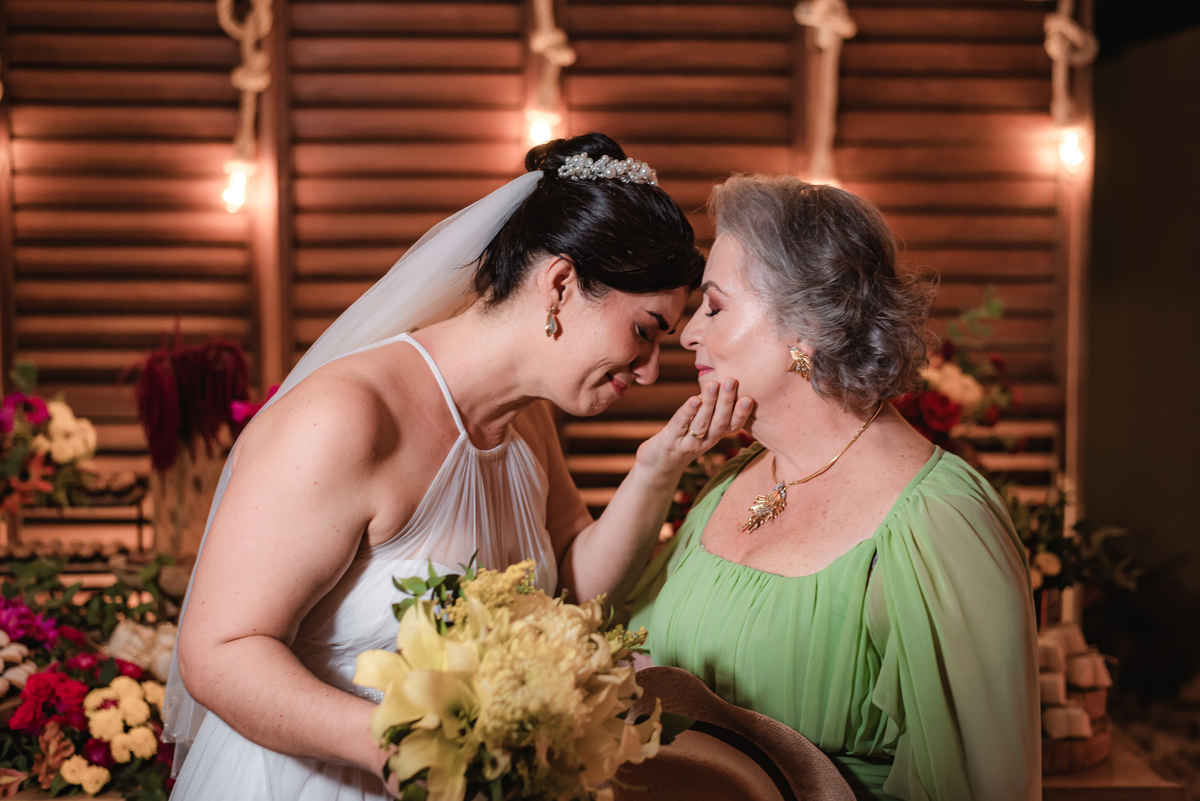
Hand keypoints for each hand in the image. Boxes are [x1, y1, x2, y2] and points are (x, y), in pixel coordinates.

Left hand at [635, 379, 754, 478]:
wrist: (659, 466)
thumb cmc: (682, 439)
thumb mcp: (701, 426)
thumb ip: (710, 408)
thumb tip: (721, 381)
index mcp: (715, 436)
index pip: (732, 426)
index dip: (741, 414)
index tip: (749, 398)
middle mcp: (704, 441)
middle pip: (719, 423)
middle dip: (726, 402)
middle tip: (731, 382)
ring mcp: (687, 442)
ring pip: (702, 423)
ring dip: (709, 404)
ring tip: (713, 385)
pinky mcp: (670, 440)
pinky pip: (681, 424)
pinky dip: (688, 412)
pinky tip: (694, 399)